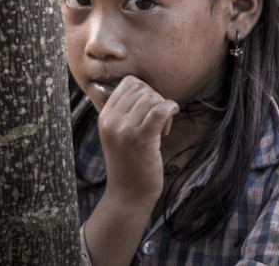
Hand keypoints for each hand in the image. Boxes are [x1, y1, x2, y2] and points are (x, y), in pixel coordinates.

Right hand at [97, 75, 179, 206]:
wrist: (128, 195)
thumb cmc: (129, 164)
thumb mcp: (116, 135)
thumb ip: (124, 113)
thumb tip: (143, 89)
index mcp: (104, 117)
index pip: (128, 83)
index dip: (145, 91)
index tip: (149, 111)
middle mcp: (111, 120)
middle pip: (141, 88)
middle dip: (155, 99)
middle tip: (158, 122)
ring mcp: (124, 129)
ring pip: (152, 97)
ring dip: (163, 108)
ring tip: (162, 129)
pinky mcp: (141, 139)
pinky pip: (160, 110)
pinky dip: (171, 108)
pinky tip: (173, 114)